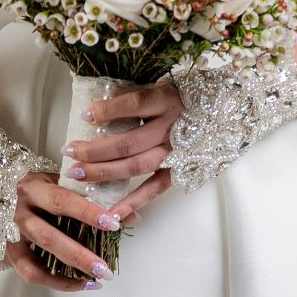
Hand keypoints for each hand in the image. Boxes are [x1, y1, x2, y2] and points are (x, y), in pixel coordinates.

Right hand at [3, 171, 121, 291]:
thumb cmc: (33, 185)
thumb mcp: (57, 180)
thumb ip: (91, 195)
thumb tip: (130, 216)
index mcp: (32, 188)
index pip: (62, 200)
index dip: (88, 213)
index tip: (114, 223)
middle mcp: (18, 213)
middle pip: (49, 237)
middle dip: (80, 255)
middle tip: (106, 268)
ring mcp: (11, 236)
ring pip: (38, 261)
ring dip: (70, 274)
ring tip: (97, 279)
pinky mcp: (8, 253)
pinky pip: (32, 274)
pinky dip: (56, 282)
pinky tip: (79, 284)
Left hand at [61, 83, 180, 223]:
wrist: (226, 111)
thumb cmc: (186, 95)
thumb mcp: (164, 83)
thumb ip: (137, 92)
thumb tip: (99, 98)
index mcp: (168, 100)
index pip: (135, 105)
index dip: (109, 110)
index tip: (85, 114)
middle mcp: (173, 127)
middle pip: (130, 142)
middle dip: (96, 150)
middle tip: (70, 151)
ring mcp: (177, 152)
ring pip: (137, 166)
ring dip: (105, 172)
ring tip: (78, 173)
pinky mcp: (180, 170)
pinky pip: (154, 189)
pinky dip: (132, 202)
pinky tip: (110, 213)